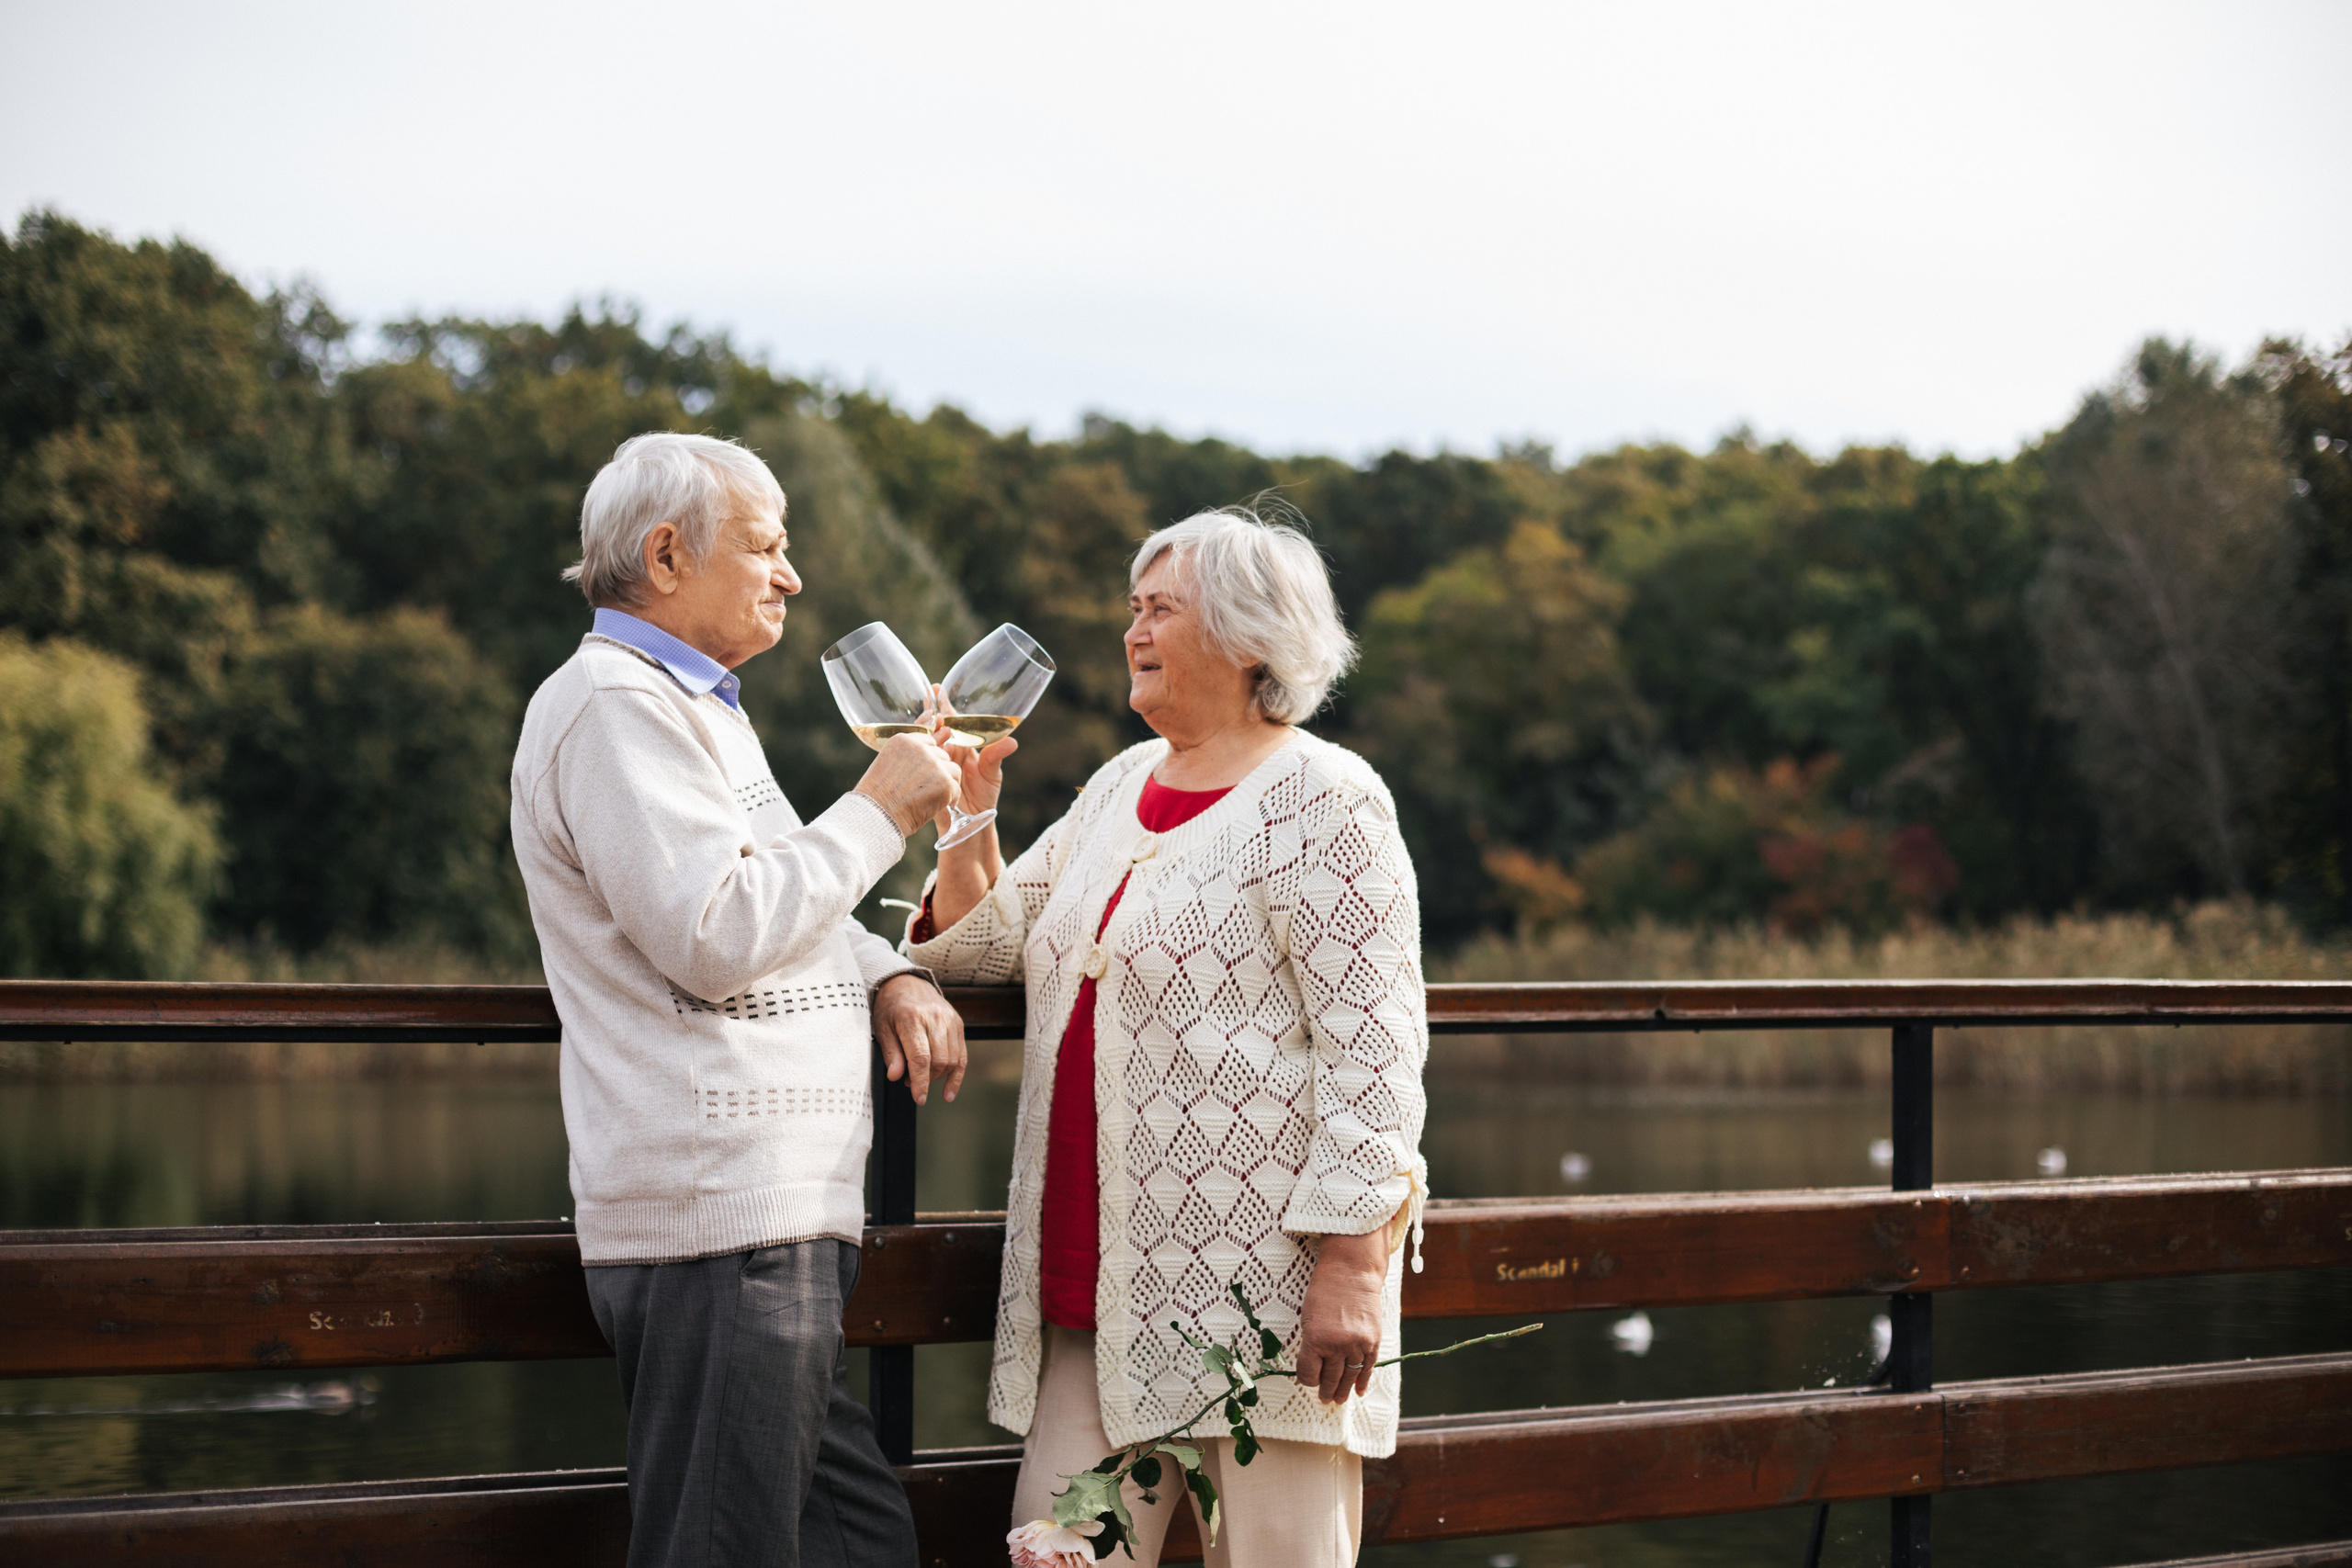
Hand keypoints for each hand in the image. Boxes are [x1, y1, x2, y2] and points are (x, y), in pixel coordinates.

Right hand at [855, 731, 959, 836]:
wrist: (877, 817)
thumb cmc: (879, 796)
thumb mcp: (890, 764)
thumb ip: (912, 752)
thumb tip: (944, 731)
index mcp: (903, 740)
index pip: (928, 742)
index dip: (927, 760)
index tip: (919, 775)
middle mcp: (919, 747)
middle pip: (942, 755)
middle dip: (937, 772)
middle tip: (922, 790)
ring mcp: (933, 763)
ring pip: (953, 770)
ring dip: (946, 783)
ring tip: (933, 798)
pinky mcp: (944, 782)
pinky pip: (956, 788)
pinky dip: (951, 799)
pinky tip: (939, 806)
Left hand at [872, 973, 966, 1104]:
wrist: (906, 982)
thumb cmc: (890, 1007)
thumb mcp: (881, 1028)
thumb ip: (891, 1053)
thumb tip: (896, 1077)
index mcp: (912, 1018)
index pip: (921, 1057)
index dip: (921, 1081)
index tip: (919, 1099)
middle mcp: (935, 1018)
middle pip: (938, 1060)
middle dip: (926, 1080)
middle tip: (909, 1083)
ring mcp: (950, 1020)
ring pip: (951, 1059)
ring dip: (938, 1077)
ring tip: (921, 1078)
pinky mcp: (958, 1023)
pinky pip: (962, 1055)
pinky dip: (956, 1076)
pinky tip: (948, 1093)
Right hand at [930, 687, 1017, 830]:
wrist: (971, 824)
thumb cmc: (984, 797)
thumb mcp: (991, 774)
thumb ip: (996, 756)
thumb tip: (1013, 741)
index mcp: (961, 745)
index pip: (950, 721)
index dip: (942, 705)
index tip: (936, 689)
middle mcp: (945, 751)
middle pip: (933, 728)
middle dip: (929, 715)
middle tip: (928, 705)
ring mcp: (934, 764)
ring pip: (924, 743)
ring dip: (924, 733)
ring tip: (928, 725)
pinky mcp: (927, 779)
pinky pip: (920, 765)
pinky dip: (920, 756)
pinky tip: (920, 750)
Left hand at [1295, 1229, 1388, 1404]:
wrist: (1351, 1273)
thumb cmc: (1324, 1291)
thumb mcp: (1308, 1318)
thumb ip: (1311, 1344)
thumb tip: (1315, 1367)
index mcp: (1315, 1339)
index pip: (1308, 1373)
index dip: (1307, 1380)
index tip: (1308, 1380)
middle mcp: (1337, 1345)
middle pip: (1329, 1378)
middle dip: (1326, 1390)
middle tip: (1324, 1399)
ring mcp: (1357, 1344)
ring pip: (1349, 1376)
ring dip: (1343, 1390)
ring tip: (1339, 1400)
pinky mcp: (1373, 1341)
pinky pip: (1368, 1367)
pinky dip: (1363, 1380)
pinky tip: (1358, 1391)